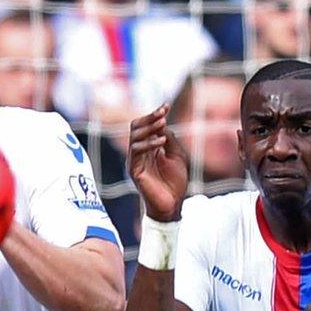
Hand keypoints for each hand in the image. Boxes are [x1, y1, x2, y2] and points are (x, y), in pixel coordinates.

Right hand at [127, 106, 190, 222]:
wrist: (173, 204)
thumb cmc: (175, 182)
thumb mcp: (176, 155)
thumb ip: (168, 139)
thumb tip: (162, 122)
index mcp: (149, 147)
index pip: (146, 126)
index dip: (154, 115)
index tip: (166, 106)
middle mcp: (139, 152)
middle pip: (136, 127)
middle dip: (149, 118)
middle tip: (163, 113)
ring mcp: (135, 161)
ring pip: (134, 136)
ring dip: (149, 128)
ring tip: (163, 123)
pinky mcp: (134, 170)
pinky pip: (136, 152)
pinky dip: (149, 144)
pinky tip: (161, 141)